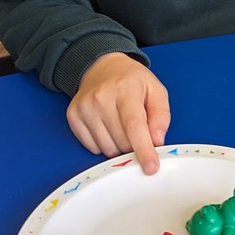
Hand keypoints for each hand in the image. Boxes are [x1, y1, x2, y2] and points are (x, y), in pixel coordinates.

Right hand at [67, 52, 170, 171]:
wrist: (101, 67)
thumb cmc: (131, 81)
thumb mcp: (156, 90)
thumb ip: (161, 116)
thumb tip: (157, 141)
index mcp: (125, 89)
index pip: (134, 125)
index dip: (143, 149)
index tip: (151, 167)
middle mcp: (101, 98)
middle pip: (122, 141)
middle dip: (134, 145)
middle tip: (137, 131)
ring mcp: (84, 107)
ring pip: (107, 149)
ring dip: (119, 146)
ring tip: (121, 125)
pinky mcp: (73, 116)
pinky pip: (92, 147)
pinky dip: (104, 144)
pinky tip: (107, 127)